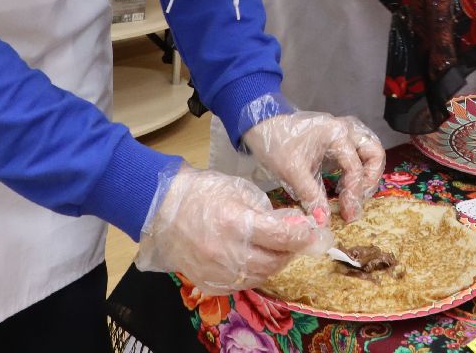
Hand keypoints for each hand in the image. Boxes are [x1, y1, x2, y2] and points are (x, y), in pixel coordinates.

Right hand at [135, 164, 321, 293]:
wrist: (161, 210)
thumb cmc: (202, 193)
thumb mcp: (240, 191)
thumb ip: (268, 211)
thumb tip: (294, 225)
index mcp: (235, 223)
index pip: (282, 236)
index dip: (303, 235)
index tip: (314, 233)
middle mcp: (227, 253)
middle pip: (275, 261)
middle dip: (291, 250)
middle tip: (296, 239)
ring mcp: (217, 272)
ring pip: (261, 276)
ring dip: (274, 263)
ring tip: (275, 247)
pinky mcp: (209, 284)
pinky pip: (242, 284)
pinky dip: (254, 273)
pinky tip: (253, 258)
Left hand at [243, 110, 383, 221]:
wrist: (263, 124)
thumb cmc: (277, 144)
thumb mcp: (293, 173)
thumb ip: (312, 197)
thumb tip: (325, 222)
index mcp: (337, 134)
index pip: (355, 169)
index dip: (354, 195)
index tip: (347, 214)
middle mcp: (347, 129)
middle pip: (375, 153)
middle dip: (370, 180)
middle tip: (357, 201)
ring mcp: (345, 130)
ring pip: (371, 150)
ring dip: (368, 173)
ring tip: (354, 194)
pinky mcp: (340, 137)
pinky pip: (360, 151)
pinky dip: (359, 168)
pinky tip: (346, 185)